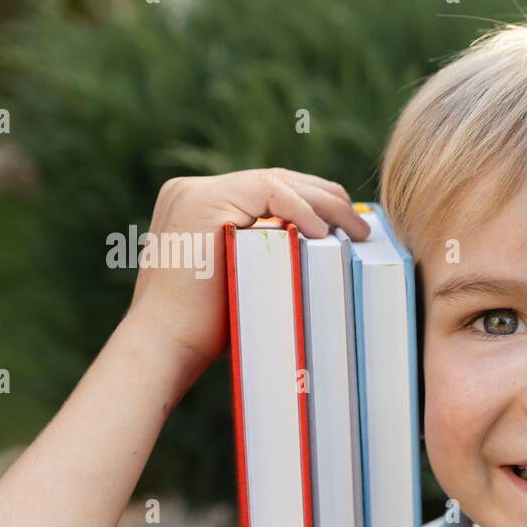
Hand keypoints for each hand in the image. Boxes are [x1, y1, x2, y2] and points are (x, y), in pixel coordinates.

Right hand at [125, 168, 370, 381]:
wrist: (166, 346)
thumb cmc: (206, 329)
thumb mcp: (245, 277)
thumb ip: (267, 253)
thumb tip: (318, 249)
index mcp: (202, 203)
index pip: (270, 191)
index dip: (313, 202)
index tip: (347, 225)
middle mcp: (195, 190)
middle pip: (277, 181)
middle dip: (326, 199)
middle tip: (360, 226)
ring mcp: (197, 191)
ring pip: (278, 182)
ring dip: (325, 204)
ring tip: (355, 231)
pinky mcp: (203, 201)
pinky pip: (268, 192)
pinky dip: (302, 209)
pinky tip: (324, 233)